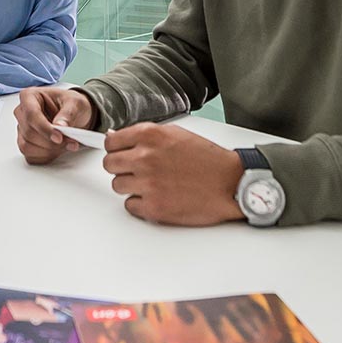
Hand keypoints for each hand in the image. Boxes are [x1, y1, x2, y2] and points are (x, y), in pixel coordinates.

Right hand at [13, 86, 95, 164]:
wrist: (75, 115)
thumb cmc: (71, 105)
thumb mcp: (76, 103)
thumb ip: (68, 114)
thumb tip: (59, 126)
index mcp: (29, 96)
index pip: (31, 114)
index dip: (44, 128)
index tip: (59, 137)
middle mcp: (22, 113)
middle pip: (29, 133)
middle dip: (51, 142)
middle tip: (70, 141)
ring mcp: (22, 129)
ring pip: (27, 146)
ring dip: (49, 150)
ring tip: (65, 145)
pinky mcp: (26, 143)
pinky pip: (30, 156)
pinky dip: (46, 156)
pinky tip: (57, 150)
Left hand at [102, 123, 243, 225]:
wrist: (231, 184)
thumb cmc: (208, 160)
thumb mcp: (176, 134)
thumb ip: (146, 136)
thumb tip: (119, 139)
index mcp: (150, 136)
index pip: (110, 143)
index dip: (116, 149)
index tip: (119, 153)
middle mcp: (146, 157)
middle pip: (109, 165)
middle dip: (121, 168)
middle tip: (136, 170)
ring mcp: (148, 183)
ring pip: (117, 186)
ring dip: (132, 186)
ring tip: (153, 184)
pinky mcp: (154, 207)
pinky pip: (130, 206)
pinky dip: (141, 204)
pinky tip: (158, 197)